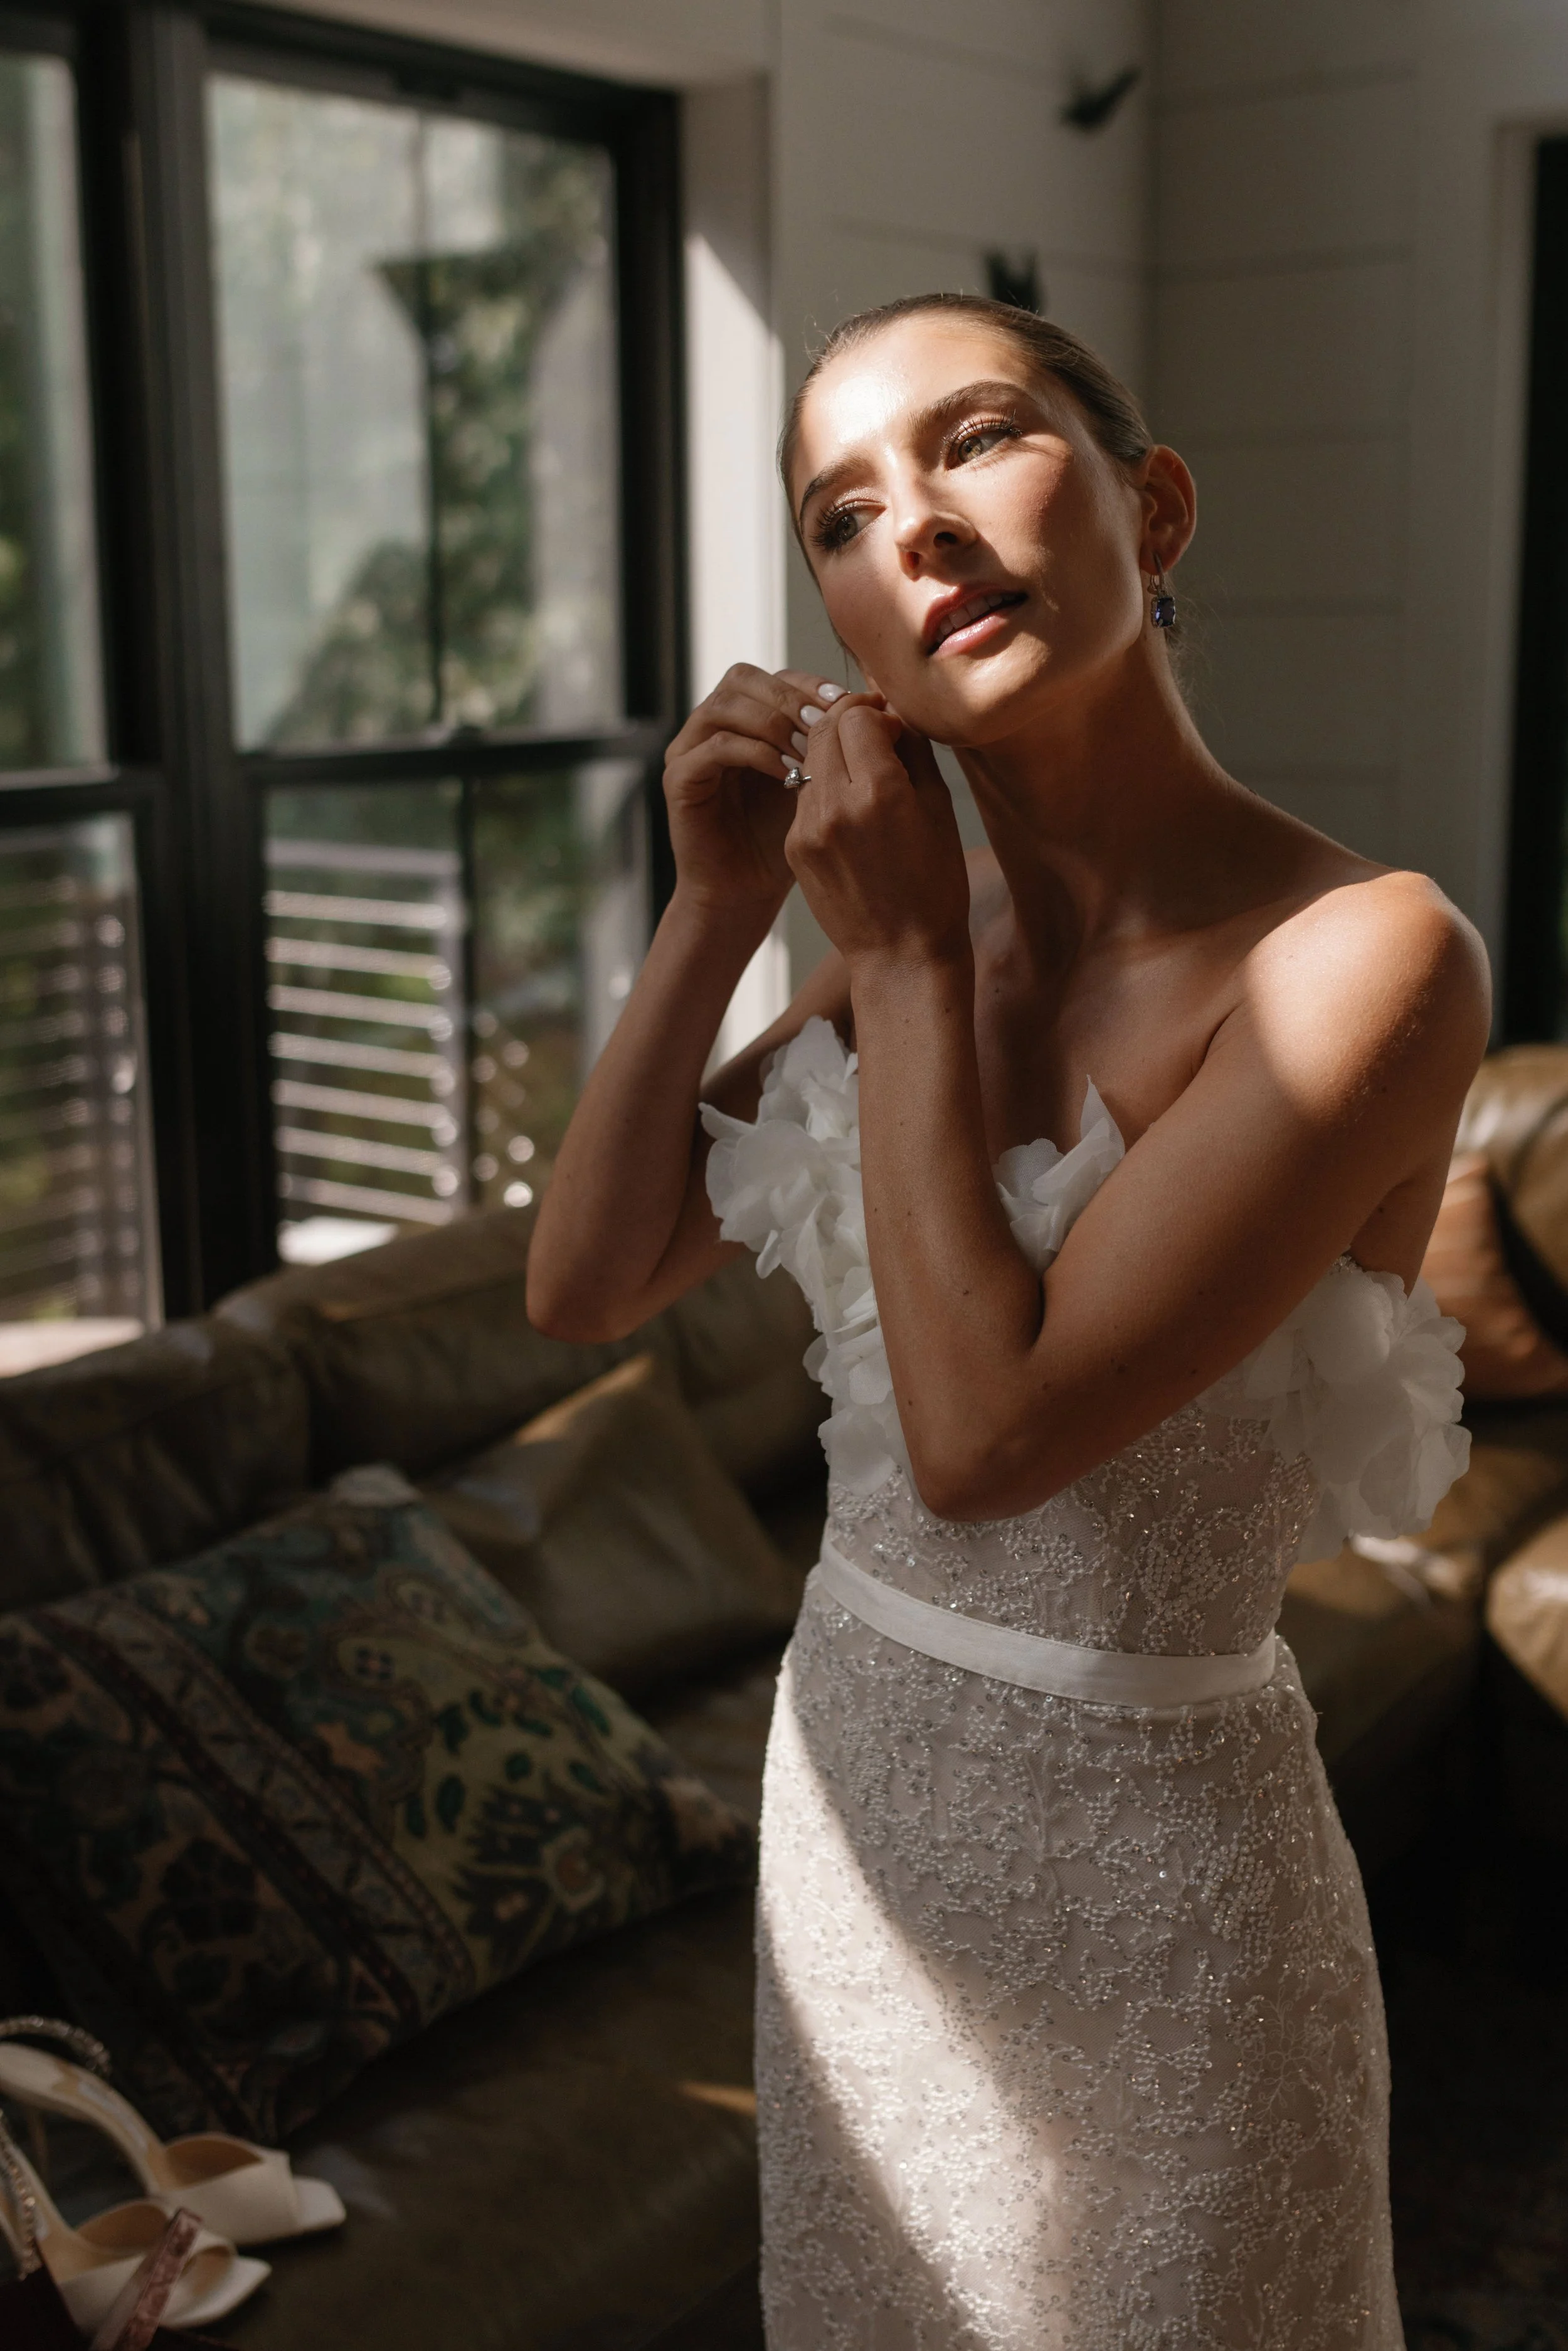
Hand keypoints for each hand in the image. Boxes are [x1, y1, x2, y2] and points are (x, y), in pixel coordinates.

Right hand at [663, 664, 847, 918]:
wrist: (748, 890)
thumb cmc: (787, 839)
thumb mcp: (819, 780)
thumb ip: (838, 739)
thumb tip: (877, 696)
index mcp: (744, 719)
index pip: (775, 678)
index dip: (811, 685)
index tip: (846, 706)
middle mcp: (711, 726)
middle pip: (744, 678)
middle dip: (790, 698)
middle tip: (825, 724)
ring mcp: (689, 748)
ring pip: (726, 705)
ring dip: (773, 722)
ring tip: (808, 750)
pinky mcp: (679, 778)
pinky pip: (715, 747)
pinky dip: (755, 752)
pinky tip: (786, 773)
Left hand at [784, 698, 971, 967]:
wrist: (902, 954)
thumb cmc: (935, 884)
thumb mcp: (938, 808)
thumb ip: (911, 748)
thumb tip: (893, 704)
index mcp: (879, 793)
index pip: (857, 714)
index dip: (876, 711)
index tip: (893, 726)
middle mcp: (836, 806)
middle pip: (825, 728)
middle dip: (849, 721)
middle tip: (873, 734)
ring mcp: (808, 828)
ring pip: (809, 758)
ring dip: (833, 752)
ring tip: (862, 774)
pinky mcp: (794, 846)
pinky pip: (804, 795)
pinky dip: (824, 788)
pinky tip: (849, 812)